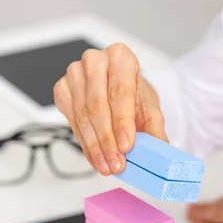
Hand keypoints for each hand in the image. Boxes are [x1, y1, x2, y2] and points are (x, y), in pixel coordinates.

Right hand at [53, 43, 166, 174]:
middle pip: (97, 106)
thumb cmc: (134, 94)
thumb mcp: (151, 110)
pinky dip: (85, 145)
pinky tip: (96, 158)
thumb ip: (155, 131)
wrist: (120, 90)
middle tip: (116, 163)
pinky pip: (72, 122)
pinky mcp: (62, 89)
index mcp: (121, 57)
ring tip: (107, 166)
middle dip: (107, 141)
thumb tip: (160, 155)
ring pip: (82, 116)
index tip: (126, 147)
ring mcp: (75, 73)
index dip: (122, 123)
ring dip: (95, 147)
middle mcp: (95, 61)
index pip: (119, 92)